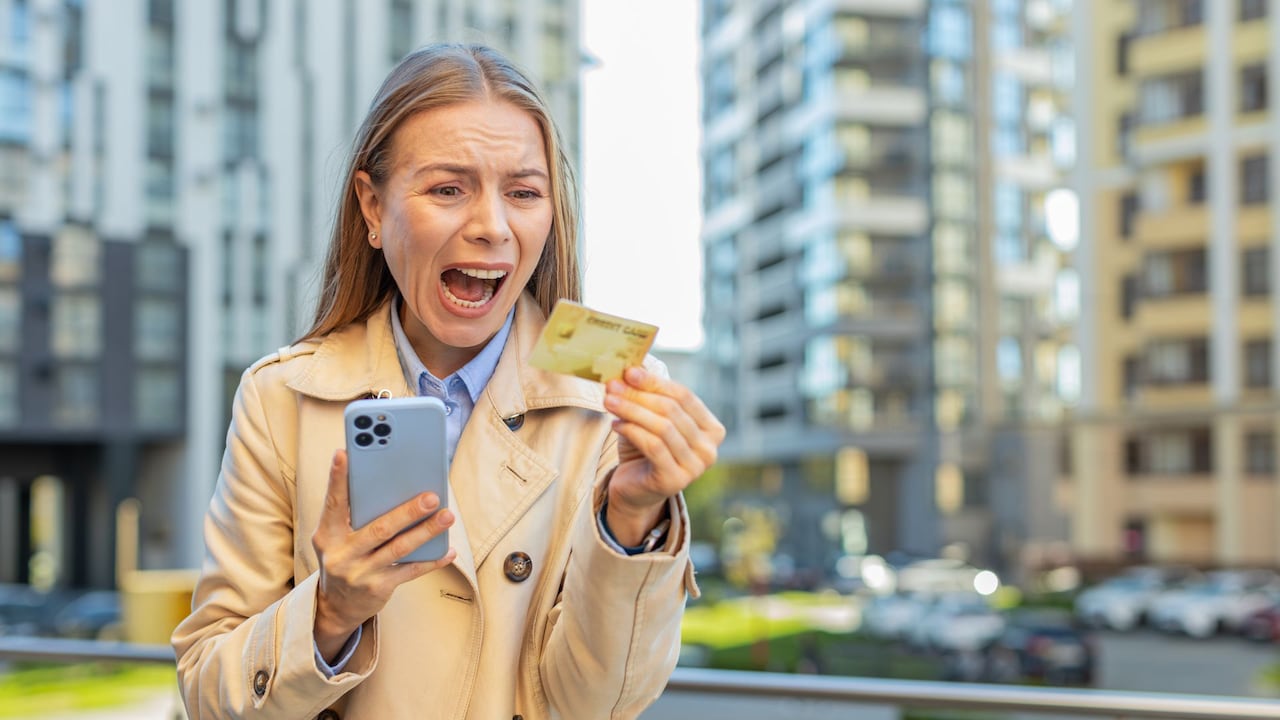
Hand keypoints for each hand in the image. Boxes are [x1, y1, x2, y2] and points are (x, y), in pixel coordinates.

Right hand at [310, 450, 456, 660]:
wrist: (336, 606)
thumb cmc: (344, 556)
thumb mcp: (337, 536)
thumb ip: (354, 515)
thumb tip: (391, 485)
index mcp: (327, 534)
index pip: (333, 502)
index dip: (337, 478)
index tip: (344, 453)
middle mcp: (341, 553)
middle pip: (379, 528)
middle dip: (408, 511)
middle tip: (432, 496)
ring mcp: (360, 573)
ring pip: (399, 548)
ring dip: (427, 531)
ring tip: (448, 516)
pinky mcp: (378, 588)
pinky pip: (410, 571)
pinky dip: (432, 560)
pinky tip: (449, 550)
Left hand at [603, 367, 725, 545]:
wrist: (635, 490)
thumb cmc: (645, 449)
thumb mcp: (648, 417)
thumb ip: (647, 394)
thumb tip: (635, 365)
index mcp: (712, 430)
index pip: (685, 396)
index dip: (656, 382)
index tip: (629, 371)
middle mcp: (709, 450)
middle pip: (672, 410)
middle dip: (638, 395)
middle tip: (612, 385)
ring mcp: (695, 468)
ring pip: (662, 427)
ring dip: (631, 410)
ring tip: (608, 401)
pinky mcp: (675, 480)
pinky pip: (653, 446)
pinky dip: (632, 430)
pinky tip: (615, 424)